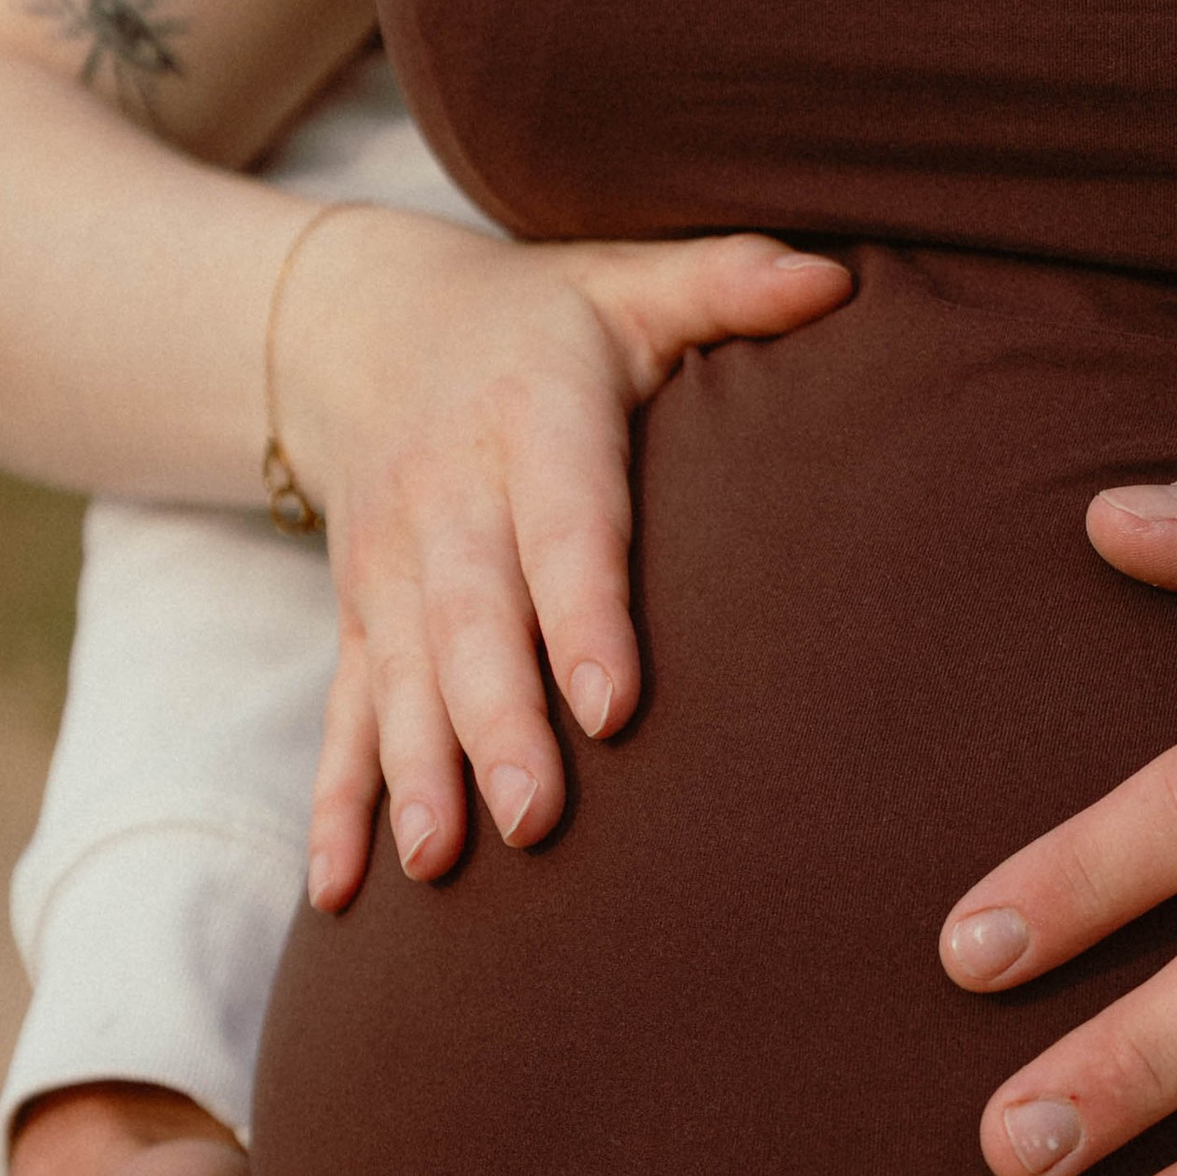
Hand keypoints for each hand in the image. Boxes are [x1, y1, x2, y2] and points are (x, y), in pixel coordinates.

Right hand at [281, 209, 848, 906]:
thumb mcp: (629, 283)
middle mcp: (448, 501)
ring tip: (440, 866)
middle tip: (535, 819)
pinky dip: (338, 807)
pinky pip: (341, 721)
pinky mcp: (357, 625)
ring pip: (399, 684)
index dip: (584, 613)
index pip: (564, 525)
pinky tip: (344, 893)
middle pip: (471, 624)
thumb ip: (728, 284)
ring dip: (415, 778)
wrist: (359, 325)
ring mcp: (390, 573)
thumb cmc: (539, 322)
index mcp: (530, 418)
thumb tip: (837, 282)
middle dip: (498, 725)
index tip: (614, 705)